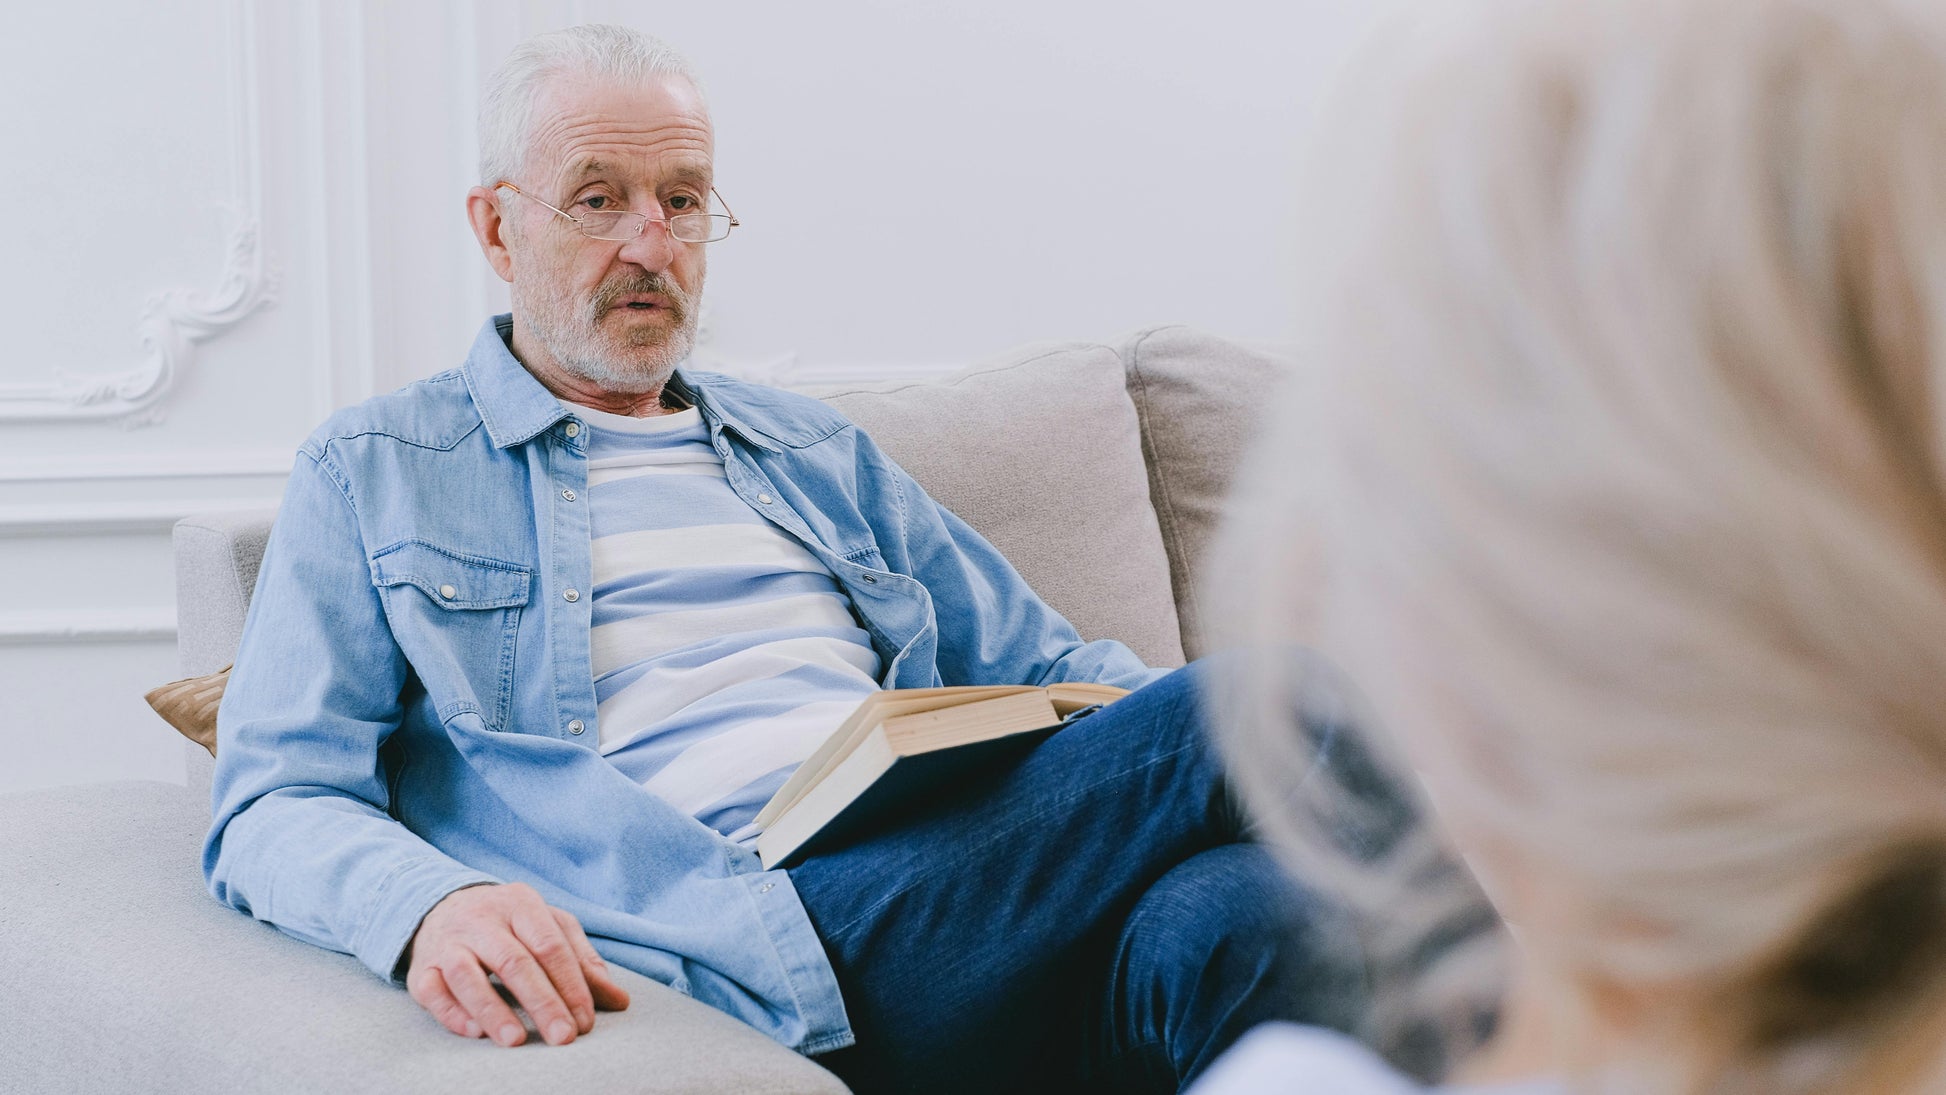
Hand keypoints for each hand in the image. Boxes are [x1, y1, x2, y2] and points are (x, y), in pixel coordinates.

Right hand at [405, 882, 630, 1045]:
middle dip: (541, 1002)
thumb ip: (583, 962)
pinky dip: (452, 1013)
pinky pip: (431, 990)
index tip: (585, 1021)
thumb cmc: (510, 925)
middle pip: (513, 961)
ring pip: (467, 975)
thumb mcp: (549, 928)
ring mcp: (448, 942)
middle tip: (563, 1037)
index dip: (570, 985)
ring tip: (517, 1040)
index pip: (550, 945)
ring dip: (492, 1010)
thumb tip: (620, 1000)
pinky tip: (475, 1032)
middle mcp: (482, 920)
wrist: (443, 906)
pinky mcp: (422, 967)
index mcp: (521, 904)